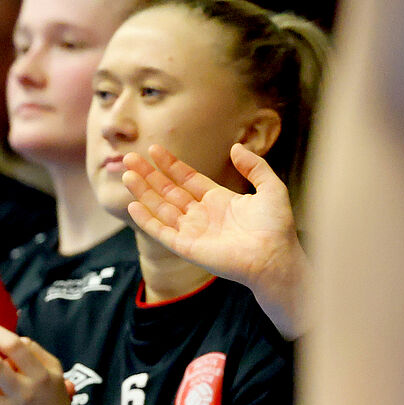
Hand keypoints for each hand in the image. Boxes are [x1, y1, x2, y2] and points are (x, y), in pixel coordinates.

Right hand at [122, 144, 306, 332]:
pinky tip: (133, 205)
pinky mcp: (186, 247)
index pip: (187, 179)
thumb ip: (255, 166)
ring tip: (127, 175)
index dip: (170, 165)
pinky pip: (160, 231)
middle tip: (130, 157)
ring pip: (160, 208)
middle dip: (149, 175)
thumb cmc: (276, 227)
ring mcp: (192, 231)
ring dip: (143, 192)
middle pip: (168, 191)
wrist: (274, 257)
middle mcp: (201, 215)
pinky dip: (145, 220)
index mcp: (218, 200)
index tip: (154, 150)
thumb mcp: (271, 188)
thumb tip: (235, 147)